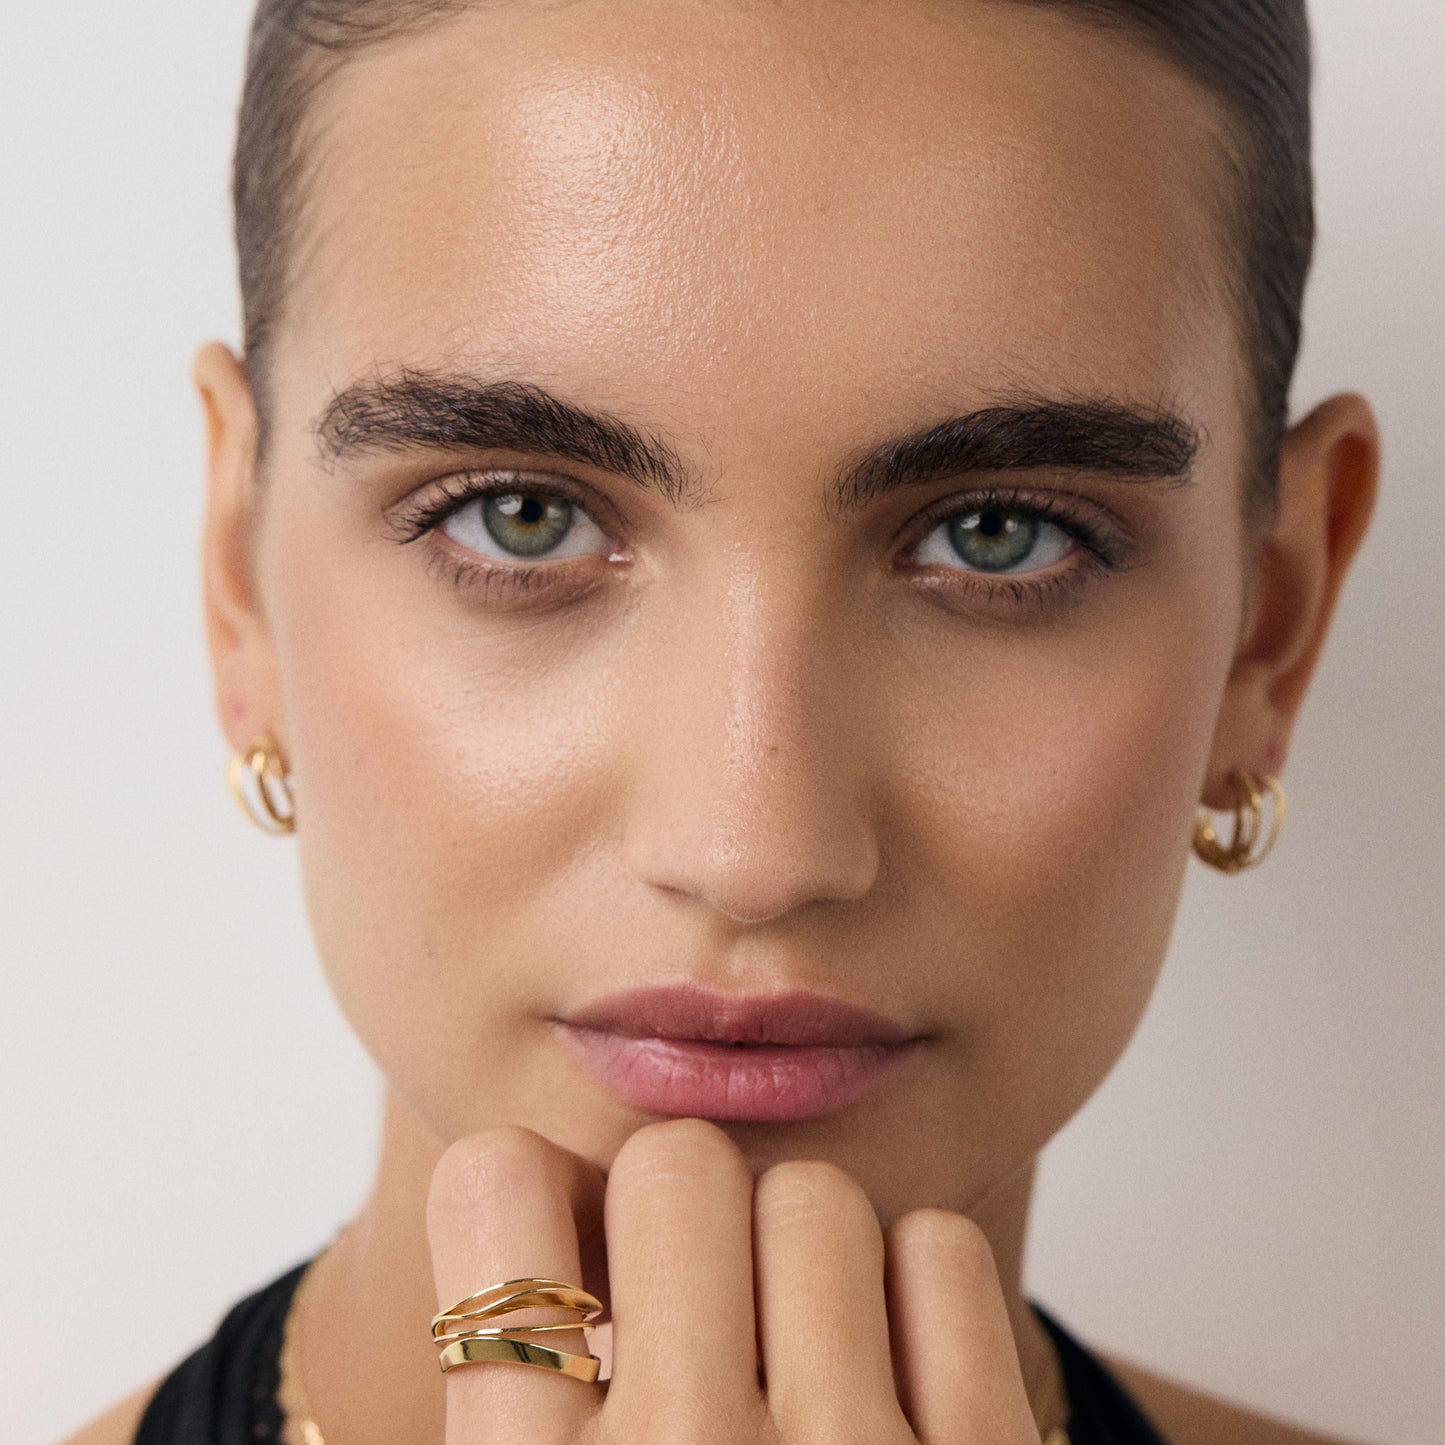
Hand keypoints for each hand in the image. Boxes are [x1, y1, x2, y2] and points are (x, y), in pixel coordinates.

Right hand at [426, 1119, 1043, 1443]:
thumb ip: (506, 1389)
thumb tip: (520, 1188)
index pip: (497, 1182)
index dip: (526, 1187)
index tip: (559, 1225)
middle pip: (674, 1157)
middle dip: (681, 1211)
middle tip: (696, 1297)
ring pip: (810, 1193)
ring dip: (801, 1252)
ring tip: (796, 1352)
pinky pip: (934, 1252)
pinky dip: (912, 1294)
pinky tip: (888, 1376)